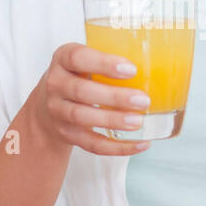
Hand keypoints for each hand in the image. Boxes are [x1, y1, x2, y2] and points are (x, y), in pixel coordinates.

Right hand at [32, 43, 151, 155]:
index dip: (104, 64)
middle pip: (81, 91)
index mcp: (63, 59)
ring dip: (112, 120)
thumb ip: (110, 59)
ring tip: (138, 121)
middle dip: (114, 97)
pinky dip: (117, 147)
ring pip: (83, 117)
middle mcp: (55, 84)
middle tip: (143, 100)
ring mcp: (58, 111)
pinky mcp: (67, 134)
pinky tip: (140, 144)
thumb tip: (158, 65)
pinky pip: (91, 144)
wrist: (47, 104)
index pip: (78, 58)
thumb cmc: (78, 75)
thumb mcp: (86, 60)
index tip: (131, 69)